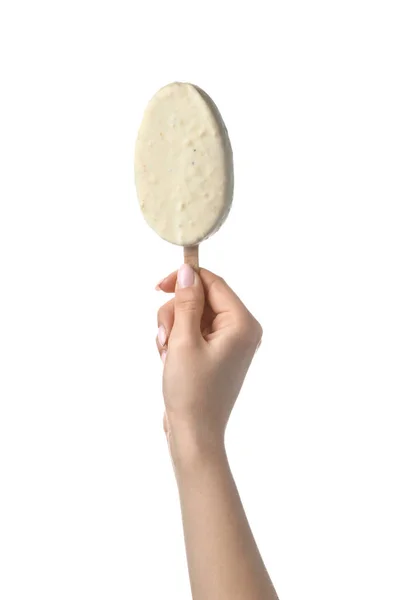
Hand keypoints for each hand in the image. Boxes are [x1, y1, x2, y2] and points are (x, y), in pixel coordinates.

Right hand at [156, 265, 261, 465]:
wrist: (194, 435)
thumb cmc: (192, 391)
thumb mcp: (184, 341)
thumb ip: (186, 302)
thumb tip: (187, 272)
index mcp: (242, 324)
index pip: (213, 283)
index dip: (185, 280)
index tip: (158, 287)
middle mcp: (241, 331)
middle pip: (201, 299)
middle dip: (176, 314)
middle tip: (165, 337)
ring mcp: (229, 344)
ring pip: (193, 316)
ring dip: (173, 330)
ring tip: (167, 354)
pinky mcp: (216, 355)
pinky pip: (193, 333)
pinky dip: (177, 342)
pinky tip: (170, 360)